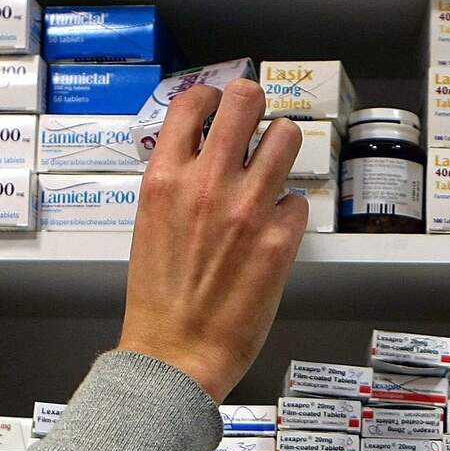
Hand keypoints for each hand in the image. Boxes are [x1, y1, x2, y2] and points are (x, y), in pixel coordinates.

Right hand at [119, 79, 307, 402]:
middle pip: (245, 100)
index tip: (221, 105)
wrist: (176, 352)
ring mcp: (247, 209)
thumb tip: (199, 158)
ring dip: (283, 147)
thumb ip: (176, 185)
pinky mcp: (279, 241)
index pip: (193, 102)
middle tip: (257, 125)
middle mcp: (207, 182)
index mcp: (165, 177)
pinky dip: (290, 211)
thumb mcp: (151, 224)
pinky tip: (276, 229)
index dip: (213, 98)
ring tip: (276, 167)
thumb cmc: (160, 299)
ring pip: (285, 137)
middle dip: (255, 105)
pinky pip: (298, 201)